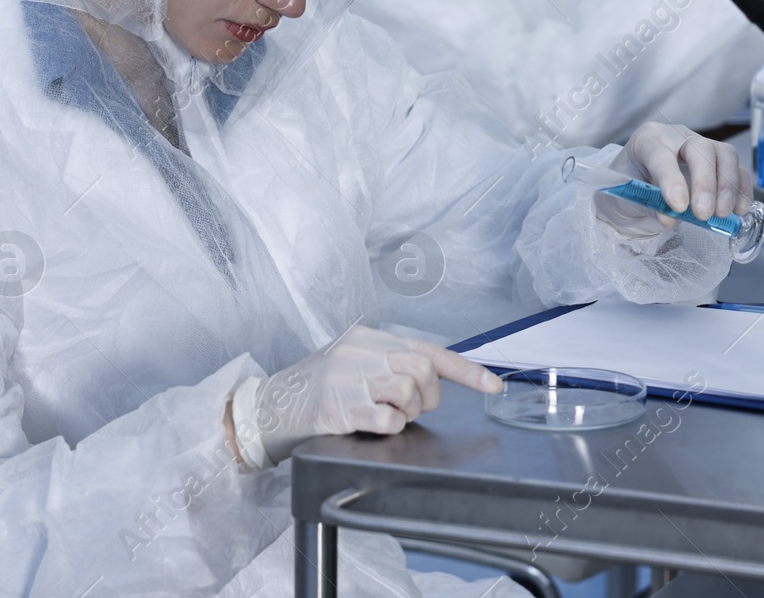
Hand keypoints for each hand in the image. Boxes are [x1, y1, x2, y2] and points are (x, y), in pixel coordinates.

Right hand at [229, 325, 501, 465]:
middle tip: (410, 409)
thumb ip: (390, 364)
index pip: (429, 350)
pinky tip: (370, 425)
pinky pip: (388, 418)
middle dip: (428, 397)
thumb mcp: (353, 362)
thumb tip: (432, 380)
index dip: (466, 370)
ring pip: (408, 392)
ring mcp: (350, 378)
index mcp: (369, 337)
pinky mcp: (341, 407)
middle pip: (422, 370)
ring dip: (405, 413)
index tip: (495, 385)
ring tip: (382, 415)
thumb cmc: (316, 389)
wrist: (269, 407)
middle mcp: (361, 351)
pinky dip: (389, 426)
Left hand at [597, 122, 752, 237]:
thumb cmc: (628, 190)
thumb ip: (649, 206)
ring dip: (727, 187)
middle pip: (701, 149)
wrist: (633, 192)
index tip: (679, 206)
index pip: (662, 154)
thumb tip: (671, 218)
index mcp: (648, 140)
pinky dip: (741, 190)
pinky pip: (738, 170)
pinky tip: (739, 210)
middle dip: (705, 184)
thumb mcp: (627, 199)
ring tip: (721, 214)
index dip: (672, 180)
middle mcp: (677, 137)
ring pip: (725, 155)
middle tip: (703, 213)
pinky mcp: (718, 163)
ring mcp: (701, 147)